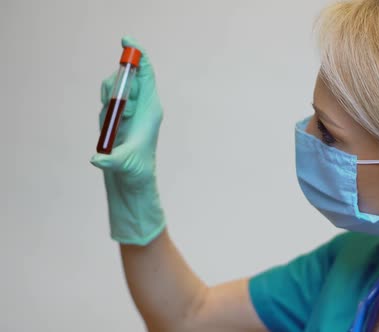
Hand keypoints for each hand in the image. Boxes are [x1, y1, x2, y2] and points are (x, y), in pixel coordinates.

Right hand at [90, 36, 165, 245]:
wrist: (133, 184)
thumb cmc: (138, 173)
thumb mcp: (126, 165)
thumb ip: (112, 161)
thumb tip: (97, 159)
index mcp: (151, 110)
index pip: (146, 75)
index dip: (138, 57)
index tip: (126, 42)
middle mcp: (143, 107)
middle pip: (127, 78)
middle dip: (116, 85)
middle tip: (112, 105)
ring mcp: (131, 112)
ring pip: (116, 90)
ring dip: (109, 101)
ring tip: (112, 124)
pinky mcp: (121, 118)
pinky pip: (109, 103)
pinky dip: (105, 110)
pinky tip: (109, 130)